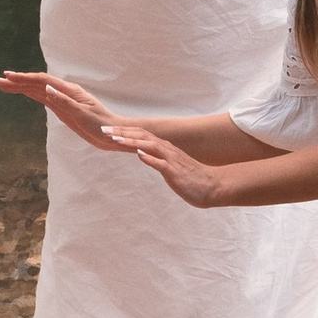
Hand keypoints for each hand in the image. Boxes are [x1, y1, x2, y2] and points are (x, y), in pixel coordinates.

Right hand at [0, 68, 120, 150]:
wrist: (112, 134)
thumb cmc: (100, 125)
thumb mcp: (83, 115)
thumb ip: (64, 102)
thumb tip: (47, 89)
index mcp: (68, 91)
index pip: (41, 81)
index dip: (23, 78)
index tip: (7, 77)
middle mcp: (63, 92)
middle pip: (36, 84)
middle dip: (16, 81)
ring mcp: (62, 100)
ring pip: (37, 90)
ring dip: (20, 86)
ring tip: (3, 85)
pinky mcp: (62, 108)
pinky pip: (42, 98)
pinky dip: (30, 94)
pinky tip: (23, 92)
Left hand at [104, 123, 232, 206]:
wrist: (213, 186)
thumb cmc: (192, 179)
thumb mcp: (170, 166)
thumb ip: (156, 159)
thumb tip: (141, 153)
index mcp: (164, 149)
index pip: (141, 135)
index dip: (124, 131)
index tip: (108, 131)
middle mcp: (167, 150)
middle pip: (142, 136)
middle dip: (122, 132)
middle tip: (104, 130)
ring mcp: (171, 160)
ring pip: (150, 146)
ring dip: (132, 141)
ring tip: (116, 138)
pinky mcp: (175, 172)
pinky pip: (161, 164)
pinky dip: (150, 158)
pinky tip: (139, 154)